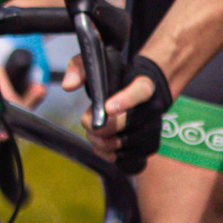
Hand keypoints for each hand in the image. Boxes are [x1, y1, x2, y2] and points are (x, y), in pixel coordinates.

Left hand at [85, 59, 171, 173]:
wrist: (140, 93)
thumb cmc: (117, 78)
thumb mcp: (98, 63)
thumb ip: (80, 67)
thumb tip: (68, 85)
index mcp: (144, 83)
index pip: (140, 91)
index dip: (125, 100)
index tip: (106, 108)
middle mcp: (153, 107)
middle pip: (126, 124)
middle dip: (99, 127)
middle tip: (86, 122)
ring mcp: (153, 129)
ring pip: (123, 144)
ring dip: (100, 142)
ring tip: (92, 133)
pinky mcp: (149, 146)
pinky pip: (127, 159)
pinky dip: (108, 156)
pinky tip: (101, 146)